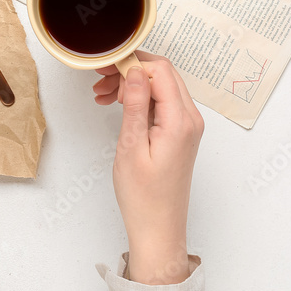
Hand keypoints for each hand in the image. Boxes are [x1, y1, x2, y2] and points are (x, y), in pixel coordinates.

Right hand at [93, 52, 203, 284]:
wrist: (158, 228)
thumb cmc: (143, 196)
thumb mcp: (132, 146)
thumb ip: (136, 105)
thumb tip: (135, 72)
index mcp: (180, 121)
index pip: (161, 71)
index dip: (132, 63)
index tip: (106, 69)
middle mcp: (190, 119)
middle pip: (163, 75)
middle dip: (130, 70)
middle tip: (101, 79)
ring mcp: (187, 126)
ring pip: (161, 87)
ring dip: (133, 85)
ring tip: (103, 95)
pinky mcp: (180, 133)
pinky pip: (162, 103)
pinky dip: (140, 99)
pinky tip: (118, 105)